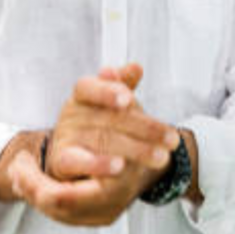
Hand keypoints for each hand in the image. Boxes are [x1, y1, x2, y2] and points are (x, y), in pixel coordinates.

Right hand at [4, 64, 180, 225]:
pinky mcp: (62, 162)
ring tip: (160, 156)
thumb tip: (136, 67)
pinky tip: (119, 166)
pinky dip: (98, 164)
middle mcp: (71, 114)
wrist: (79, 161)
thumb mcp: (113, 104)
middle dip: (145, 129)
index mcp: (83, 95)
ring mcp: (66, 138)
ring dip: (135, 150)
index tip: (128, 99)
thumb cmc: (100, 126)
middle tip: (172, 140)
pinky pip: (77, 162)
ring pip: (101, 141)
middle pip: (107, 119)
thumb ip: (123, 85)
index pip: (89, 87)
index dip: (107, 92)